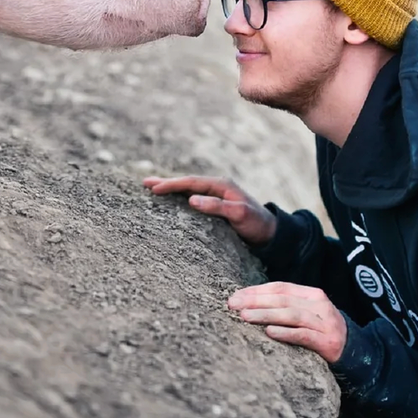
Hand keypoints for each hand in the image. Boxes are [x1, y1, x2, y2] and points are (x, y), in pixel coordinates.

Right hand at [142, 175, 276, 245]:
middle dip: (166, 183)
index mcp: (221, 185)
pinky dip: (179, 198)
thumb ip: (217, 206)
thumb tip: (191, 199)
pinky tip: (170, 202)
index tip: (154, 188)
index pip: (191, 182)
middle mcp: (217, 188)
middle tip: (145, 183)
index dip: (171, 184)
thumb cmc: (257, 225)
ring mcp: (216, 196)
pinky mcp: (216, 206)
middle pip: (187, 183)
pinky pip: (193, 198)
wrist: (272, 235)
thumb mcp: (239, 215)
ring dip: (171, 189)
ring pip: (189, 190)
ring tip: (152, 189)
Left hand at [227, 283, 347, 362]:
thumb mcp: (306, 313)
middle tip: (233, 305)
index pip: (280, 288)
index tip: (235, 296)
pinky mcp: (328, 342)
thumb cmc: (320, 331)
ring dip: (266, 315)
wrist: (356, 352)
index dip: (256, 290)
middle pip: (283, 300)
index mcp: (311, 294)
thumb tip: (247, 302)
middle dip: (255, 301)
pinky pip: (304, 335)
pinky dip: (286, 333)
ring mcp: (325, 323)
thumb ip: (284, 305)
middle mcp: (320, 305)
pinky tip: (269, 332)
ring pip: (291, 315)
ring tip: (245, 316)